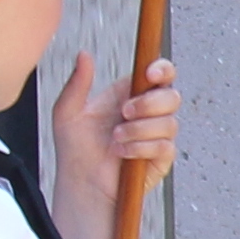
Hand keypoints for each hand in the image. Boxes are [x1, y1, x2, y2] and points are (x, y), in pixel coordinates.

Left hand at [47, 52, 179, 238]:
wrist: (81, 184)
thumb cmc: (75, 150)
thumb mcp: (68, 112)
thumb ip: (77, 83)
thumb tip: (84, 53)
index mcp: (130, 95)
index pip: (159, 74)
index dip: (162, 70)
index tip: (149, 74)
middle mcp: (148, 113)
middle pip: (171, 96)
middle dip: (149, 103)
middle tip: (124, 112)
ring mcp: (157, 136)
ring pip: (169, 122)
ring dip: (140, 129)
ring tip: (115, 139)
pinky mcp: (161, 157)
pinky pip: (165, 146)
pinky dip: (141, 147)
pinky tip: (122, 152)